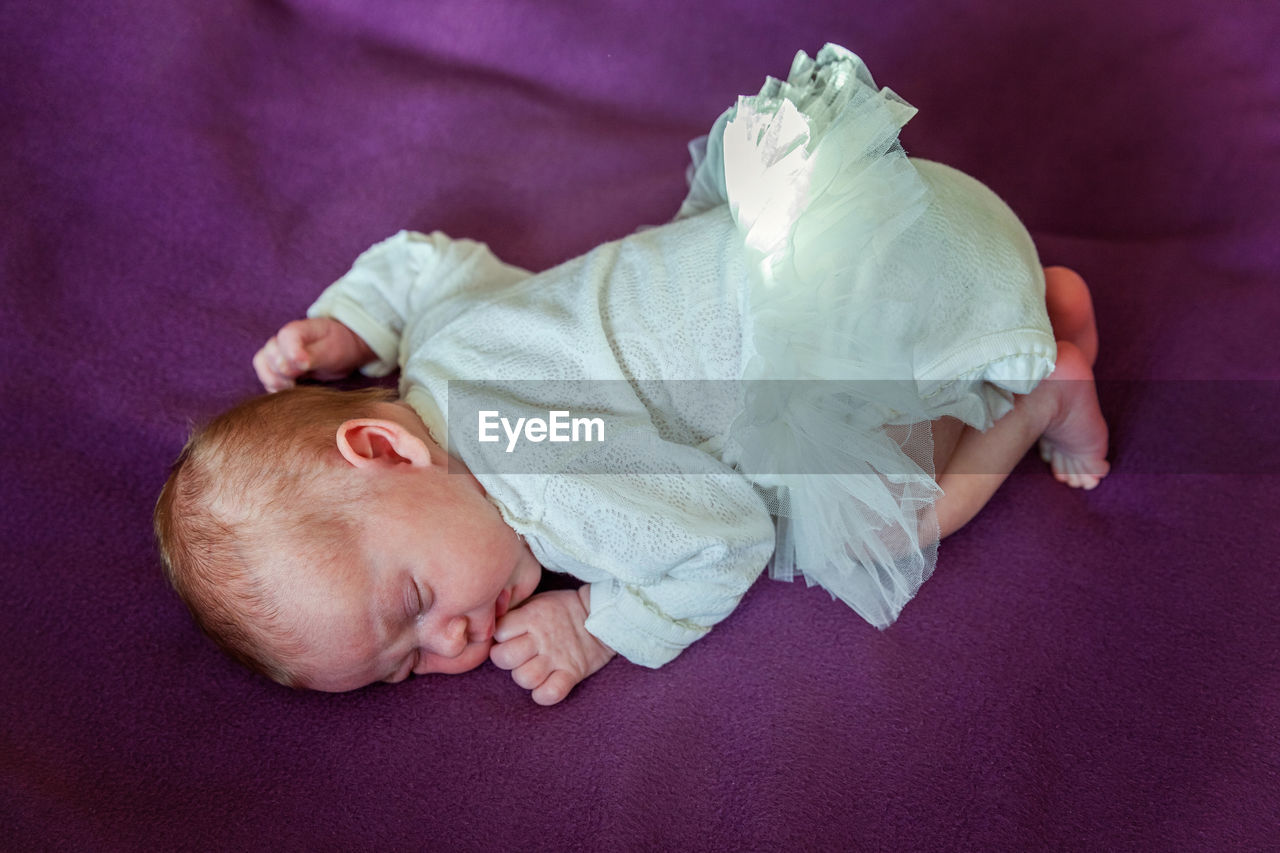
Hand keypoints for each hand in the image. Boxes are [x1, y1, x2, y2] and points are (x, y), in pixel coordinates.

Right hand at [252, 317, 375, 391]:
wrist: (341, 351)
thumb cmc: (337, 348)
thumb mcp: (332, 351)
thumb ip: (312, 356)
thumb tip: (294, 363)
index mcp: (299, 329)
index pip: (285, 337)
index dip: (292, 354)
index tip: (305, 367)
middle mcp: (282, 340)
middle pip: (269, 354)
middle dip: (284, 371)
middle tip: (301, 378)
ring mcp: (276, 353)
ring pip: (262, 365)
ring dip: (275, 380)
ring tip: (294, 386)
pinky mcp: (275, 368)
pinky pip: (266, 378)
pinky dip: (274, 387)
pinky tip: (290, 391)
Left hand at [490, 587, 615, 705]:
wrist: (602, 614)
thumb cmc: (562, 609)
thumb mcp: (537, 601)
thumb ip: (516, 613)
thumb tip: (492, 623)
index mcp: (531, 616)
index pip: (499, 632)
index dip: (499, 638)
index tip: (508, 637)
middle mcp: (541, 637)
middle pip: (505, 658)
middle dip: (505, 660)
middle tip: (516, 656)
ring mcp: (557, 656)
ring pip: (525, 678)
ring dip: (524, 678)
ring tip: (532, 669)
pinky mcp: (572, 672)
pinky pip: (551, 693)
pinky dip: (543, 695)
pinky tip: (544, 686)